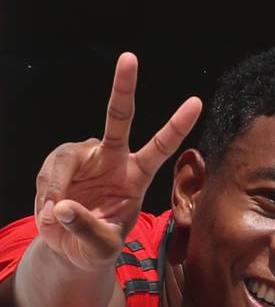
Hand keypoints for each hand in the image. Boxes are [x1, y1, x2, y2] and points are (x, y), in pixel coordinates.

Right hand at [35, 52, 201, 269]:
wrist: (72, 248)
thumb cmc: (96, 247)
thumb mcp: (100, 247)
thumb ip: (87, 228)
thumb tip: (63, 206)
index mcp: (135, 177)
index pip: (160, 148)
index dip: (176, 126)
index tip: (196, 102)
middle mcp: (113, 160)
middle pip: (118, 118)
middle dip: (123, 88)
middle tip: (130, 58)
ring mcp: (85, 158)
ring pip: (67, 157)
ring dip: (56, 187)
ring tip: (54, 215)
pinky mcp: (60, 164)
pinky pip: (49, 172)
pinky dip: (46, 194)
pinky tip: (49, 212)